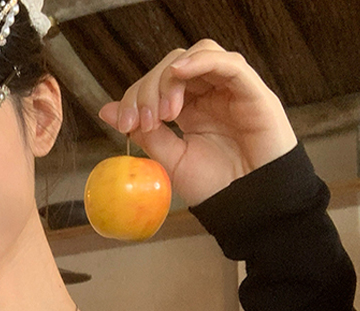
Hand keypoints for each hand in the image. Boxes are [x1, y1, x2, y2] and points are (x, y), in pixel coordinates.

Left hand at [98, 40, 297, 206]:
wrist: (248, 204)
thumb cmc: (214, 186)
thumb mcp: (170, 160)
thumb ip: (144, 133)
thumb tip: (107, 111)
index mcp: (189, 108)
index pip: (157, 82)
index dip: (136, 96)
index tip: (125, 125)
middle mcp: (209, 94)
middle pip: (174, 65)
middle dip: (149, 89)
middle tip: (144, 121)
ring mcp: (230, 90)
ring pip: (199, 56)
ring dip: (172, 77)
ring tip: (165, 113)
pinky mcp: (252, 91)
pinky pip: (229, 63)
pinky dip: (202, 61)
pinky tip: (181, 72)